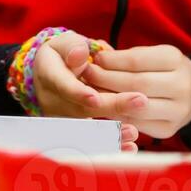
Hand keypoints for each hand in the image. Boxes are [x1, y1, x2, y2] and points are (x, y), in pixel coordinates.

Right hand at [32, 31, 142, 149]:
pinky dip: (111, 146)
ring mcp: (62, 121)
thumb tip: (80, 54)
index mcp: (49, 76)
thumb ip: (72, 46)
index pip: (63, 86)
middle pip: (81, 110)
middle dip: (111, 108)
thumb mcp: (64, 43)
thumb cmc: (63, 54)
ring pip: (86, 131)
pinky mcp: (73, 133)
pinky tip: (130, 148)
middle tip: (140, 102)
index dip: (78, 93)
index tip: (95, 97)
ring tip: (134, 131)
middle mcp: (53, 102)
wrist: (51, 73)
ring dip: (111, 133)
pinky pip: (92, 143)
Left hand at [87, 44, 190, 140]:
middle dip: (106, 79)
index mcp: (175, 60)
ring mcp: (177, 111)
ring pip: (136, 108)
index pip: (135, 60)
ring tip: (91, 93)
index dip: (111, 61)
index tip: (94, 59)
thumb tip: (95, 53)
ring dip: (109, 100)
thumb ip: (124, 56)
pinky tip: (103, 108)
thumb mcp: (149, 54)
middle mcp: (181, 86)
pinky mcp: (168, 129)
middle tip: (86, 75)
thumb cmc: (159, 68)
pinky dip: (118, 116)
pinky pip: (137, 124)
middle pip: (136, 84)